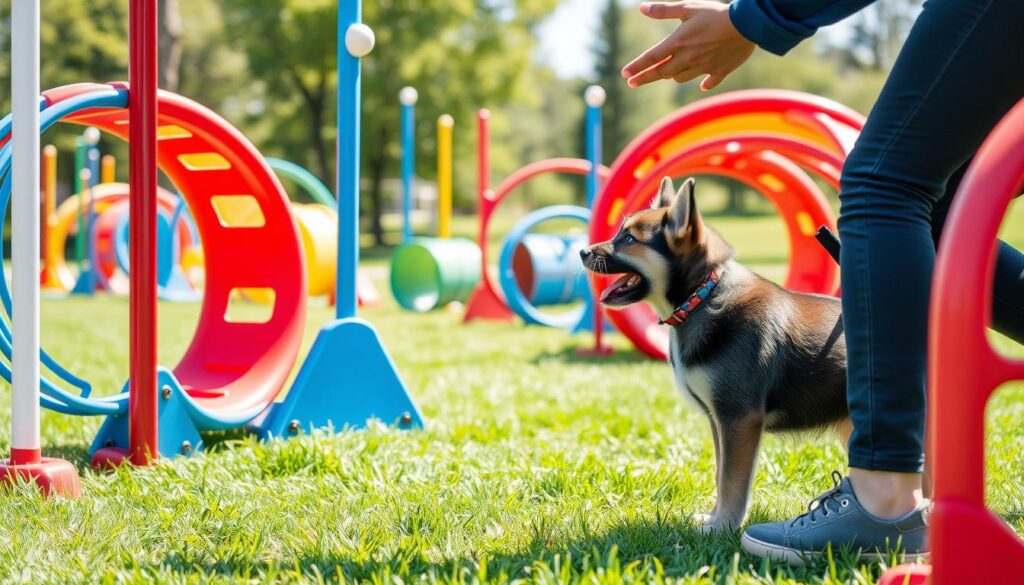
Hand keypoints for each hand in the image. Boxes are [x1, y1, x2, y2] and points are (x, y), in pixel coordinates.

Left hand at [621, 1, 754, 90]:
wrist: (747, 24)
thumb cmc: (715, 13)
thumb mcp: (687, 7)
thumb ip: (664, 10)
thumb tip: (642, 9)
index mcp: (678, 43)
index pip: (651, 59)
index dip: (636, 67)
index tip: (625, 75)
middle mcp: (688, 59)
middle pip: (662, 73)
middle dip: (646, 77)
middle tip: (633, 83)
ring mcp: (703, 67)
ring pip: (680, 78)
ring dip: (671, 76)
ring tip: (666, 73)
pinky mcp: (720, 71)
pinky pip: (709, 81)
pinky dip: (704, 83)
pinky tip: (702, 84)